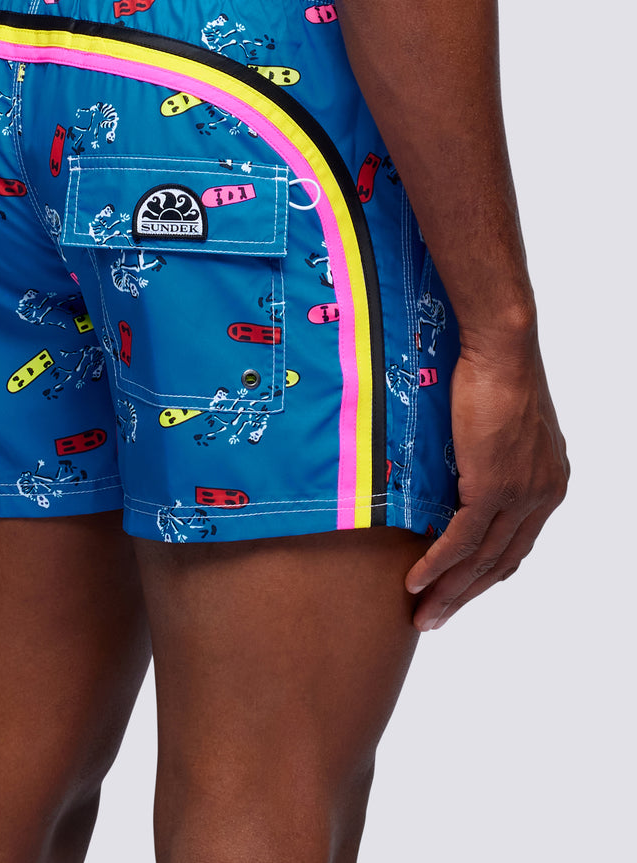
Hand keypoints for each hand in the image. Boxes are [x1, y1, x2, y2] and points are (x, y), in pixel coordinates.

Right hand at [405, 340, 567, 629]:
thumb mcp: (499, 421)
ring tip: (423, 616)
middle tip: (436, 618)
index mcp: (549, 480)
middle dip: (467, 594)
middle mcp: (544, 494)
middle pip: (503, 561)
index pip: (518, 541)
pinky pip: (463, 540)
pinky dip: (438, 566)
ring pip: (483, 559)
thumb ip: (491, 453)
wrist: (501, 349)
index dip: (488, 571)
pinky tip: (417, 583)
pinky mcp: (494, 487)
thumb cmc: (496, 369)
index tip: (460, 590)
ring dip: (450, 592)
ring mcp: (522, 493)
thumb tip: (464, 466)